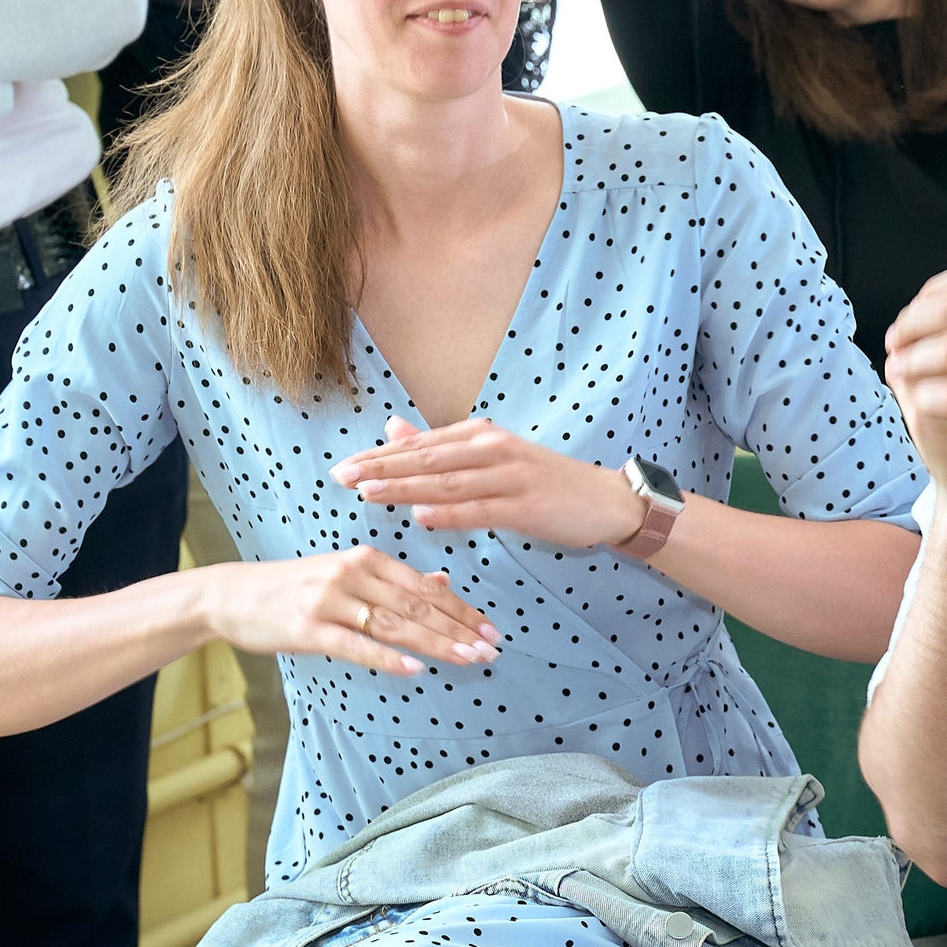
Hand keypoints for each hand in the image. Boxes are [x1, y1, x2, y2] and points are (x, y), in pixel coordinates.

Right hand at [192, 546, 500, 675]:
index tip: (491, 629)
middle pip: (416, 606)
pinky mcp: (308, 628)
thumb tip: (443, 584)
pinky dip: (387, 657)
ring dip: (435, 644)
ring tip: (467, 659)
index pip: (425, 588)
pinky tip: (414, 668)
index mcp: (367, 559)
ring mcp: (329, 601)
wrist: (234, 595)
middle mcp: (352, 574)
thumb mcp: (347, 574)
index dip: (462, 610)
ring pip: (393, 625)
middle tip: (491, 649)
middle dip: (458, 629)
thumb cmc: (295, 588)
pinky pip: (355, 645)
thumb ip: (396, 581)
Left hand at [332, 415, 645, 547]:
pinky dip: (450, 513)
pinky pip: (481, 510)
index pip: (420, 446)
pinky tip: (422, 517)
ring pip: (448, 483)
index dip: (379, 456)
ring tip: (368, 494)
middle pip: (427, 460)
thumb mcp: (492, 456)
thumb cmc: (545, 482)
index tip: (343, 467)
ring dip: (406, 488)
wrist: (605, 500)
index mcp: (481, 436)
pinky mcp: (526, 506)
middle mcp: (493, 450)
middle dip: (381, 469)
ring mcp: (510, 477)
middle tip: (341, 477)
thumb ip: (441, 446)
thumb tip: (392, 429)